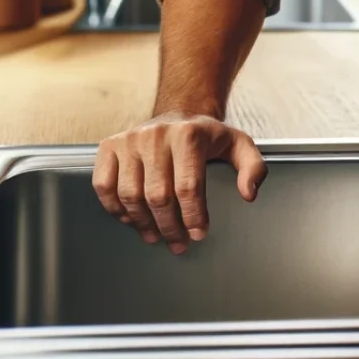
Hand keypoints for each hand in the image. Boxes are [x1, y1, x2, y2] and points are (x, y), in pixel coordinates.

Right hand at [92, 112, 266, 253]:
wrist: (178, 116)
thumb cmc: (207, 137)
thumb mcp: (239, 146)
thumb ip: (253, 168)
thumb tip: (249, 193)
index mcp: (189, 134)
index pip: (188, 187)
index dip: (193, 217)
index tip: (198, 234)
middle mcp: (156, 134)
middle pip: (158, 195)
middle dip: (170, 227)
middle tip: (178, 243)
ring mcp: (130, 139)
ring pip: (130, 194)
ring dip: (143, 223)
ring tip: (156, 236)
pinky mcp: (110, 146)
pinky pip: (104, 186)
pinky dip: (116, 209)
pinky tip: (132, 220)